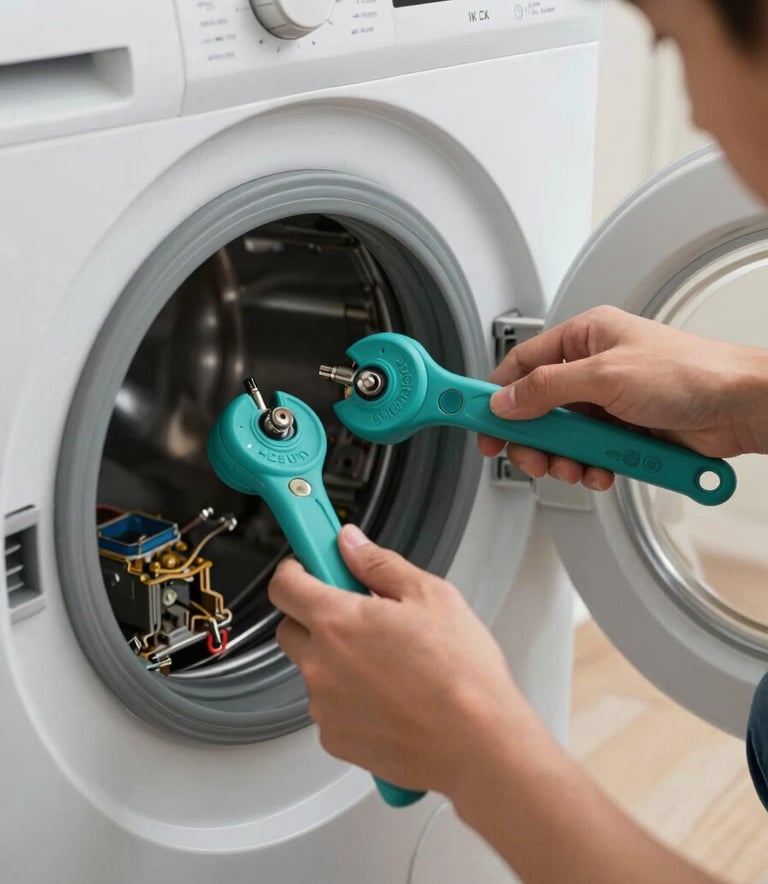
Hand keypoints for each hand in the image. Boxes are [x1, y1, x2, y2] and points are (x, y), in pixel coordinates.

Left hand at [268, 524, 533, 795]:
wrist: (478, 746)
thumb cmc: (461, 674)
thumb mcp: (431, 596)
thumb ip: (379, 564)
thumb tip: (350, 544)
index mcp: (338, 621)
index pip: (284, 585)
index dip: (295, 571)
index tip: (310, 568)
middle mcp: (320, 665)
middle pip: (291, 629)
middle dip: (316, 617)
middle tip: (360, 616)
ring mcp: (325, 707)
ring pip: (313, 670)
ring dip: (335, 661)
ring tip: (388, 664)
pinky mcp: (336, 740)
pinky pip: (329, 708)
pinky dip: (348, 699)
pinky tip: (390, 697)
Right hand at [478, 305, 767, 488]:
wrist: (741, 407)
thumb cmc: (691, 372)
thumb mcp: (606, 376)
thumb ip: (547, 389)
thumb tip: (506, 400)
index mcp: (584, 338)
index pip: (520, 364)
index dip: (495, 395)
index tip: (476, 420)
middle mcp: (592, 369)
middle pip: (536, 409)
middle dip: (533, 439)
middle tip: (532, 457)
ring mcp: (608, 403)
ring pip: (562, 438)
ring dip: (564, 460)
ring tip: (575, 467)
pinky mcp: (623, 433)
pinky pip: (589, 455)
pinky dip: (590, 469)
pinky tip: (602, 471)